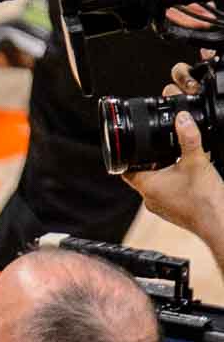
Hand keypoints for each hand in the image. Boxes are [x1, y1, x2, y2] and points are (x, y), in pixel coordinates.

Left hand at [124, 108, 223, 242]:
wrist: (219, 223)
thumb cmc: (205, 199)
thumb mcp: (196, 161)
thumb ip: (189, 137)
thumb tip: (182, 118)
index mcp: (147, 187)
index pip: (126, 170)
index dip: (129, 157)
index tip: (135, 146)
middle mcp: (150, 199)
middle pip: (142, 175)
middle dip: (152, 161)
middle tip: (164, 150)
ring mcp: (161, 208)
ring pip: (156, 184)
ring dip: (165, 172)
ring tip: (179, 163)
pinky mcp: (173, 212)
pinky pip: (168, 194)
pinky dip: (175, 184)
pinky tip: (188, 179)